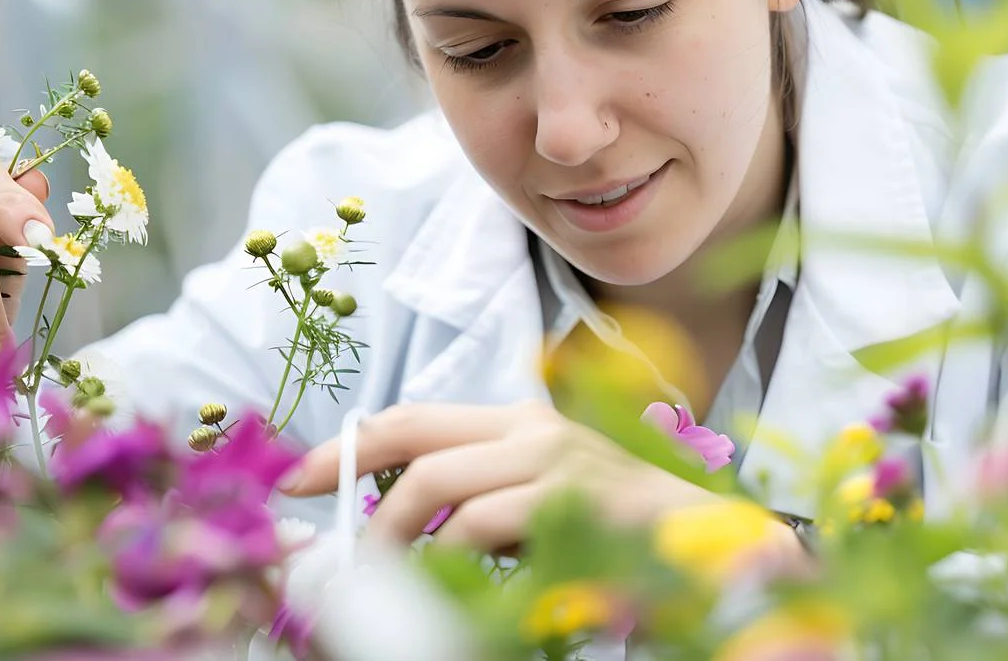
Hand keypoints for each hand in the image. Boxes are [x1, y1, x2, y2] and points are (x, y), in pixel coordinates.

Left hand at [280, 400, 724, 553]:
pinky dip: (447, 562)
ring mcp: (554, 460)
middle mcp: (532, 429)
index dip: (347, 445)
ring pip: (438, 485)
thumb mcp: (538, 503)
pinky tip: (444, 588)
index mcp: (518, 421)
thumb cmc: (619, 531)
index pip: (413, 419)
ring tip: (384, 581)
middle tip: (326, 542)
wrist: (712, 545)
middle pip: (414, 442)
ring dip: (394, 539)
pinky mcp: (572, 499)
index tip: (295, 478)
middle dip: (350, 483)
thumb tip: (394, 525)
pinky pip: (481, 526)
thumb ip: (478, 502)